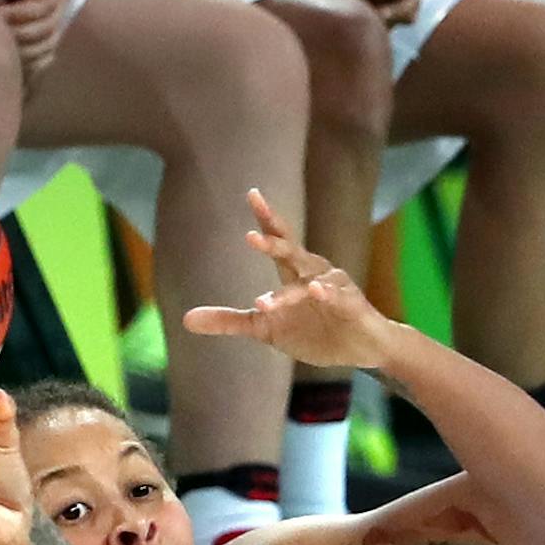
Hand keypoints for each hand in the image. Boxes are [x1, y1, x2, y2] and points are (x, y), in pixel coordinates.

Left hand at [0, 0, 70, 78]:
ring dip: (22, 49)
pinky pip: (41, 57)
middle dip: (21, 32)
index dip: (25, 14)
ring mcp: (50, 17)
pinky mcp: (37, 33)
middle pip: (50, 28)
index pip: (50, 6)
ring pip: (47, 46)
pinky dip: (25, 61)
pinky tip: (3, 54)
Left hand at [185, 189, 397, 369]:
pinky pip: (338, 297)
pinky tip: (315, 291)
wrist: (359, 351)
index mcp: (292, 275)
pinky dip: (327, 293)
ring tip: (265, 301)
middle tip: (252, 237)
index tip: (252, 194)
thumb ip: (228, 321)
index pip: (279, 240)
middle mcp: (313, 273)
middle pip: (293, 252)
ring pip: (309, 281)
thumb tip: (184, 320)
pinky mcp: (352, 305)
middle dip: (275, 243)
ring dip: (289, 293)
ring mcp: (334, 288)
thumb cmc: (313, 332)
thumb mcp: (264, 328)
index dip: (266, 219)